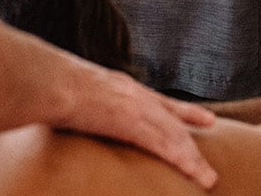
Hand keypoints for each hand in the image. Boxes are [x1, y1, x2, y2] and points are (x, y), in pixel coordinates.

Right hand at [57, 67, 218, 189]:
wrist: (48, 82)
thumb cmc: (47, 85)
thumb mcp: (66, 88)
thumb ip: (72, 102)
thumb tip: (58, 111)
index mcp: (117, 86)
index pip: (156, 99)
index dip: (179, 109)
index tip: (200, 115)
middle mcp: (132, 93)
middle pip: (171, 116)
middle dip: (193, 126)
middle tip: (213, 133)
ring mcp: (134, 106)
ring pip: (173, 136)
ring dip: (192, 159)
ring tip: (208, 178)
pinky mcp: (132, 123)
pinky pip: (164, 147)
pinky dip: (183, 162)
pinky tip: (197, 176)